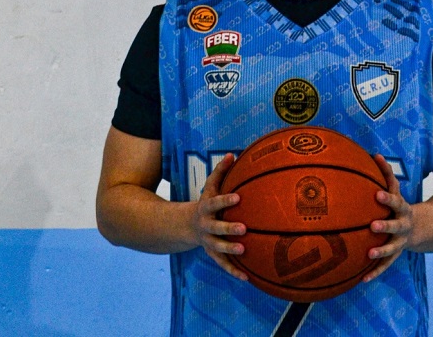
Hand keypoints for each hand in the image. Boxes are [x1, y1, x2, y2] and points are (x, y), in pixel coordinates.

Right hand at [191, 153, 248, 280]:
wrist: (185, 227)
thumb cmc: (206, 203)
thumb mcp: (210, 187)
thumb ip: (220, 172)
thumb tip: (233, 153)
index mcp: (206, 209)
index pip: (215, 203)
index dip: (225, 200)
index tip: (238, 197)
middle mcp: (206, 227)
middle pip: (216, 228)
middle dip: (228, 229)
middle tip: (243, 228)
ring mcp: (208, 242)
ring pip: (218, 248)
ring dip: (229, 250)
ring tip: (244, 250)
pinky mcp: (213, 255)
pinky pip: (223, 265)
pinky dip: (234, 272)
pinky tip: (247, 278)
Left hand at [362, 154, 413, 281]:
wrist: (422, 229)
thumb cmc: (400, 206)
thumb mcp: (396, 191)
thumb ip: (386, 174)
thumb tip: (375, 154)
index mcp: (402, 209)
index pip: (395, 201)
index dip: (387, 199)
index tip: (377, 195)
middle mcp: (403, 226)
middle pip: (395, 226)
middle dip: (385, 226)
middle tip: (373, 225)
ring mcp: (400, 242)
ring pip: (391, 249)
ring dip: (381, 252)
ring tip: (369, 254)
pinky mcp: (394, 255)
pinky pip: (385, 266)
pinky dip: (374, 273)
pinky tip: (362, 280)